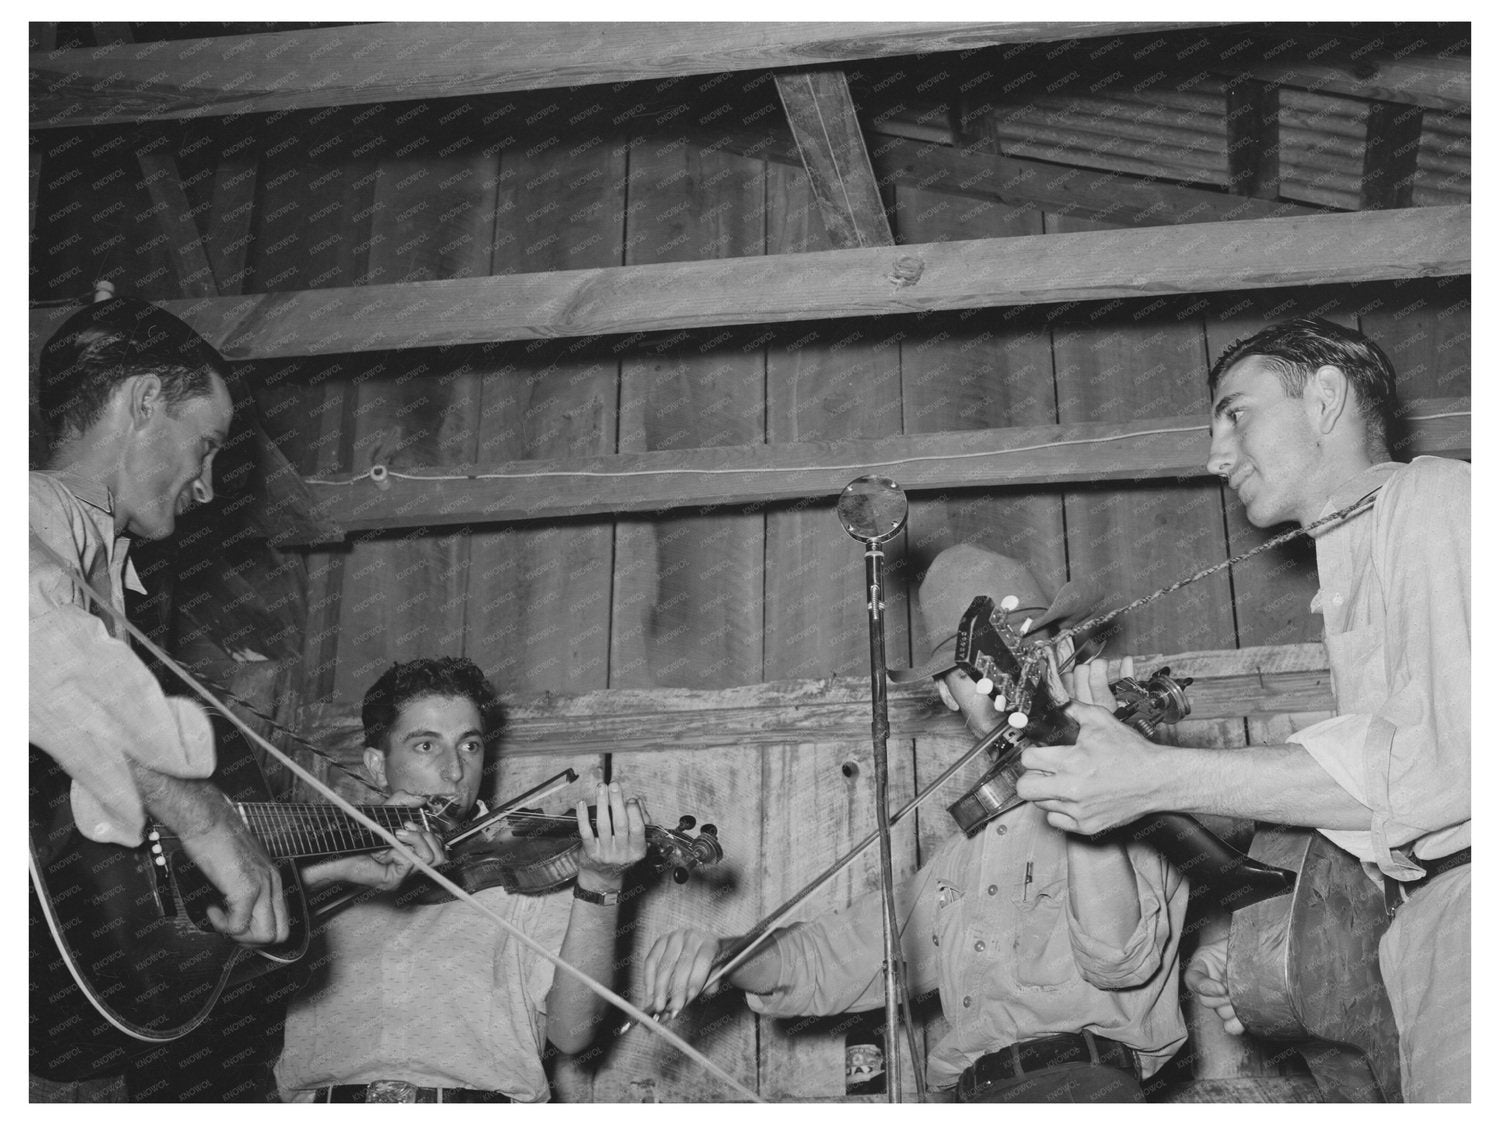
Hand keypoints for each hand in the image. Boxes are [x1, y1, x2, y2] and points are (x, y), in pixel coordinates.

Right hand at [176, 797, 288, 945]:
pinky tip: (213, 908)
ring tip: (222, 918)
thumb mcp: (240, 866)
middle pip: (279, 934)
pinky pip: (238, 927)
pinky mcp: (245, 889)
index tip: (238, 923)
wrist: (208, 819)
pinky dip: (223, 925)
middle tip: (230, 927)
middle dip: (252, 940)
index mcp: (273, 879)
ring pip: (265, 936)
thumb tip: (238, 911)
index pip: (282, 921)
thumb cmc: (218, 838)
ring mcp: (262, 887)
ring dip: (239, 936)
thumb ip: (246, 886)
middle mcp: (273, 883)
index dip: (258, 930)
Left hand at [302, 790, 447, 890]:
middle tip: (406, 827)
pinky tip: (389, 846)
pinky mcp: (394, 880)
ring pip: (431, 858)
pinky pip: (412, 861)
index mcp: (410, 852)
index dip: (434, 833)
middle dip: (427, 835)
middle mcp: (409, 866)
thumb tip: (423, 798)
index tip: (412, 821)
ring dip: (416, 840)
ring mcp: (403, 875)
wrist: (335, 847)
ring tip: (398, 834)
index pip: (439, 848)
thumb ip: (403, 801)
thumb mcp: (385, 812)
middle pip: (441, 855)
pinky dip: (402, 848)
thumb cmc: (356, 834)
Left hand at [573, 774, 648, 893]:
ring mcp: (605, 854)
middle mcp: (622, 853)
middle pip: (620, 823)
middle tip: (614, 786)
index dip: (634, 811)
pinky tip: (582, 804)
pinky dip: (583, 817)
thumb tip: (637, 801)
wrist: (603, 878)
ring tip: (601, 788)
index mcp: (637, 850)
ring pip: (604, 825)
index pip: (637, 827)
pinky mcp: (590, 853)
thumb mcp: (637, 842)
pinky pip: (586, 832)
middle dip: (617, 801)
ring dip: (602, 804)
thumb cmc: (621, 856)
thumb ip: (641, 820)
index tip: (630, 799)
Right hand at [642, 928, 722, 1017]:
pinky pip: (651, 961)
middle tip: (674, 1006)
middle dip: (677, 988)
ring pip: (665, 964)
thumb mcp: (716, 971)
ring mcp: (674, 937)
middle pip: (683, 963)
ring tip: (659, 1004)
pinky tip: (650, 992)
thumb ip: (709, 984)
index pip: (703, 960)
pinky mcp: (660, 941)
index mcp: (710, 942)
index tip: (689, 998)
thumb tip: (691, 996)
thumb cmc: (709, 962)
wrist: (701, 944)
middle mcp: (692, 936)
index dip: (696, 980)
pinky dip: (649, 978)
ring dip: (660, 987)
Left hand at [1016, 657, 1160, 834]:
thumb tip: (1056, 704)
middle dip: (1031, 776)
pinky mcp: (1086, 825)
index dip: (1032, 753)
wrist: (1158, 780)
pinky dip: (1059, 810)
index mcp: (1071, 761)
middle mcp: (1071, 789)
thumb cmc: (1133, 753)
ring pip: (1039, 804)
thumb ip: (1073, 710)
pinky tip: (1071, 799)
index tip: (1040, 753)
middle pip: (1024, 788)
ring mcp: (1078, 810)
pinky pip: (1055, 820)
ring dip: (1046, 793)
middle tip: (1043, 771)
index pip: (1027, 760)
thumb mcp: (1101, 721)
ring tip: (1062, 783)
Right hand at [1184, 933, 1244, 1034]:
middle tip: (1237, 992)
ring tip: (1245, 999)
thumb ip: (1230, 947)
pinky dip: (1236, 1024)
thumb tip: (1236, 959)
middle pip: (1206, 1001)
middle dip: (1222, 999)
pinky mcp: (1236, 1010)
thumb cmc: (1247, 943)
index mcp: (1203, 963)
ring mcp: (1222, 998)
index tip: (1222, 988)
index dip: (1205, 987)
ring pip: (1220, 1012)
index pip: (1193, 979)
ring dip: (1232, 1009)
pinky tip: (1243, 1021)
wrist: (1263, 952)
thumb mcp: (1233, 941)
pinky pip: (1231, 1024)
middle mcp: (1210, 982)